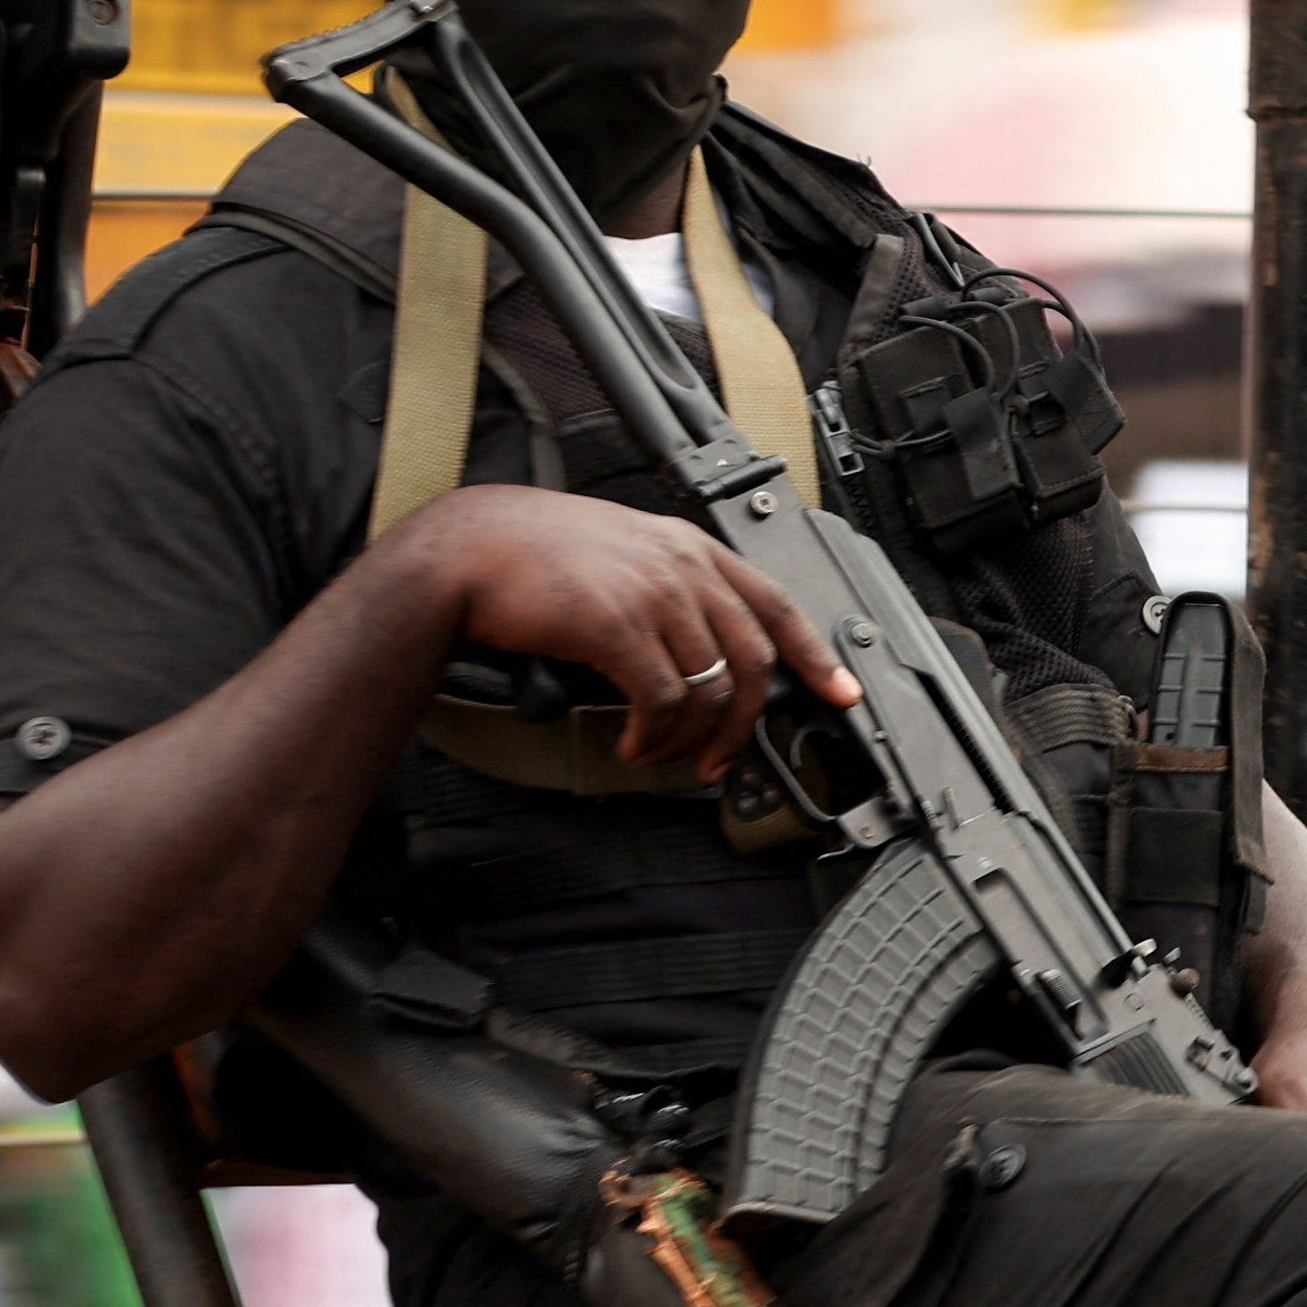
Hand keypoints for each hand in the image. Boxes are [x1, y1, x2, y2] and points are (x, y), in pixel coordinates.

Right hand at [372, 484, 855, 777]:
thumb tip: (689, 648)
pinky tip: (635, 746)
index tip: (841, 691)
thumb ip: (662, 586)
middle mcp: (680, 565)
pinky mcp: (617, 626)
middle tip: (720, 761)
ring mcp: (652, 593)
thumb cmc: (527, 554)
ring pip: (710, 689)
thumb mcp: (616, 550)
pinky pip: (664, 700)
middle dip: (744, 724)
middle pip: (752, 659)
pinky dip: (656, 737)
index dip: (815, 653)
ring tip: (660, 755)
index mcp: (685, 545)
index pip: (775, 601)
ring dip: (690, 740)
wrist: (465, 550)